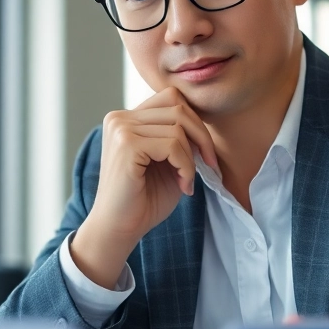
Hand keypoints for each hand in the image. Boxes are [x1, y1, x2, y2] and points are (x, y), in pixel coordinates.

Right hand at [72, 88, 217, 288]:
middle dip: (202, 136)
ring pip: (178, 127)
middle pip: (177, 106)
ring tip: (187, 180)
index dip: (194, 121)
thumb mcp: (167, 162)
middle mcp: (119, 118)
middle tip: (210, 164)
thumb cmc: (144, 200)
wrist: (119, 229)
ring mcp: (121, 129)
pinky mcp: (127, 145)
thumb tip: (203, 121)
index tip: (205, 152)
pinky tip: (183, 185)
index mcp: (126, 119)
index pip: (171, 98)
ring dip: (192, 157)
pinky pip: (173, 145)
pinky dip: (186, 166)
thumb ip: (179, 138)